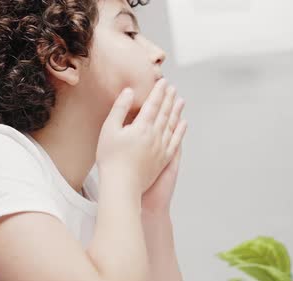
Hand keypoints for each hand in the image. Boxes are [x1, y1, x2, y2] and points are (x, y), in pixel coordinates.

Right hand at [96, 79, 185, 193]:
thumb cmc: (111, 158)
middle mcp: (155, 135)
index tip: (163, 82)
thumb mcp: (109, 130)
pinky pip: (175, 142)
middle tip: (173, 88)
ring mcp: (161, 148)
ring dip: (177, 112)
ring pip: (172, 125)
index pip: (153, 104)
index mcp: (141, 127)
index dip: (158, 92)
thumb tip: (129, 92)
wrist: (122, 185)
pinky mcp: (163, 160)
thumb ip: (120, 109)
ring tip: (181, 101)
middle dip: (169, 99)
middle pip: (165, 113)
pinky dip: (180, 131)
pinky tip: (183, 124)